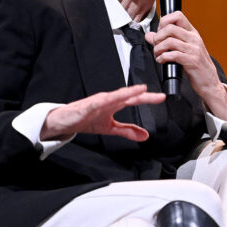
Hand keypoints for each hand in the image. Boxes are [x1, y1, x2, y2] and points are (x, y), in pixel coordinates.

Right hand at [40, 85, 165, 140]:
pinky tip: (109, 99)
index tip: (162, 98)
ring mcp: (96, 101)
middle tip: (157, 95)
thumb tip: (145, 136)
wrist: (65, 121)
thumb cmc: (85, 119)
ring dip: (126, 93)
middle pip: (127, 95)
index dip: (148, 98)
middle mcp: (107, 99)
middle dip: (141, 94)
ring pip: (113, 96)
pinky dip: (103, 100)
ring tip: (138, 90)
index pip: (133, 99)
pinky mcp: (85, 107)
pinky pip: (95, 103)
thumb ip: (127, 130)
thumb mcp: (110, 128)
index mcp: (113, 103)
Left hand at [144, 11, 226, 118]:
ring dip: (158, 48)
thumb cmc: (195, 66)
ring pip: (169, 41)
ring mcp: (194, 49)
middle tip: (156, 46)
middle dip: (158, 37)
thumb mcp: (181, 50)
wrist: (209, 82)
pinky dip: (163, 57)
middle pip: (170, 27)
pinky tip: (162, 61)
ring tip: (157, 55)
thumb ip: (165, 41)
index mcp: (192, 33)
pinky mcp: (192, 61)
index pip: (178, 15)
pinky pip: (173, 54)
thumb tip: (149, 35)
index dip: (164, 22)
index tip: (160, 32)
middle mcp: (194, 38)